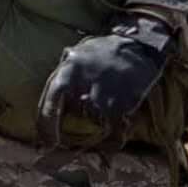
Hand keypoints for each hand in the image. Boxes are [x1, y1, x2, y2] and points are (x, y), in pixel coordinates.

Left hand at [34, 10, 179, 147]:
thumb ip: (64, 76)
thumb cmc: (105, 50)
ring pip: (95, 119)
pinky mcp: (122, 102)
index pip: (48, 106)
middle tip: (98, 97)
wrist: (140, 43)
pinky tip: (117, 133)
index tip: (50, 143)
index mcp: (68, 69)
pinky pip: (115, 130)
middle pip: (75, 113)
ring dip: (102, 114)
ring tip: (113, 95)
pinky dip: (115, 137)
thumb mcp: (77, 54)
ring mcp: (103, 94)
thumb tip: (51, 106)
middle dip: (83, 111)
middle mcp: (83, 82)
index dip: (47, 128)